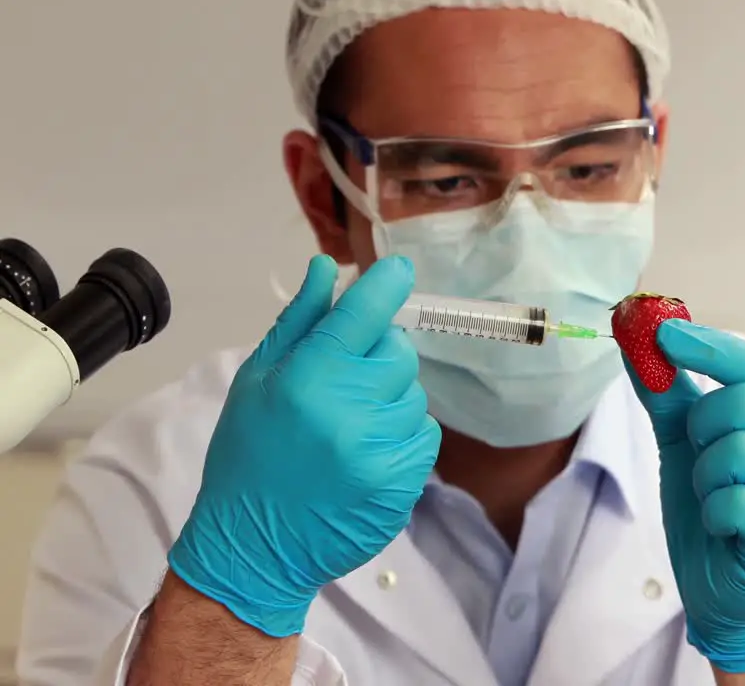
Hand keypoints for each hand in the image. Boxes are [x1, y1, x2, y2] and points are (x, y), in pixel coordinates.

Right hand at [168, 255, 440, 637]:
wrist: (254, 547)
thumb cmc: (248, 457)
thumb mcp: (255, 381)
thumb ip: (298, 322)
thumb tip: (327, 269)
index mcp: (308, 379)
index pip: (365, 312)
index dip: (387, 284)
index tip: (399, 272)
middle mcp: (351, 411)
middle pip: (399, 352)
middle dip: (379, 354)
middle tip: (345, 378)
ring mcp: (382, 450)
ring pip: (413, 393)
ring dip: (389, 398)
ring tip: (348, 424)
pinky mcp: (404, 483)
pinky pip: (424, 434)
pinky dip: (402, 434)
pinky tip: (365, 450)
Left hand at [626, 320, 744, 673]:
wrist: (725, 590)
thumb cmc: (715, 507)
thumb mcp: (685, 442)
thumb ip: (667, 391)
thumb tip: (634, 334)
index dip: (707, 346)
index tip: (662, 333)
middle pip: (741, 403)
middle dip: (701, 431)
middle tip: (703, 460)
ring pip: (734, 452)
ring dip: (705, 479)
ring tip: (718, 498)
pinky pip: (732, 501)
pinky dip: (713, 514)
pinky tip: (726, 529)